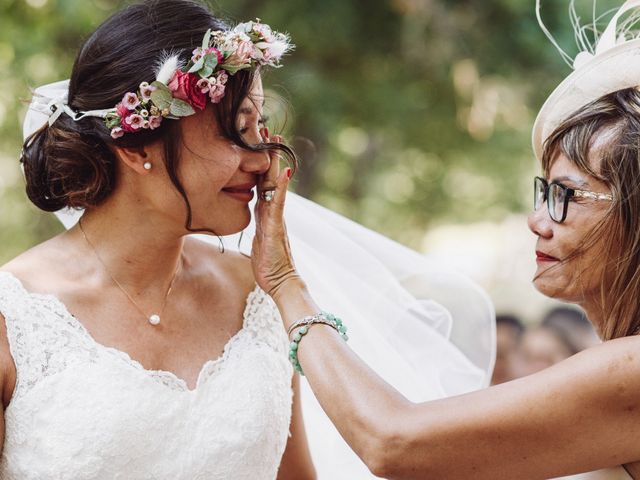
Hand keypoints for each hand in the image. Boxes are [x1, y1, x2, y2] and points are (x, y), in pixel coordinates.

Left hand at [251, 131, 302, 299]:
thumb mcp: (259, 241)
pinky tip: (284, 172)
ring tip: (276, 140)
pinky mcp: (277, 227)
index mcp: (266, 214)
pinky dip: (281, 187)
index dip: (259, 163)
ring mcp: (276, 218)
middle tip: (267, 129)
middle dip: (268, 153)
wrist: (282, 283)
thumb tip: (255, 221)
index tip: (258, 141)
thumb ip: (259, 228)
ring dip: (275, 162)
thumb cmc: (269, 266)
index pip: (262, 183)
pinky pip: (278, 203)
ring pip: (274, 185)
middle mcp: (273, 212)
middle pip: (270, 177)